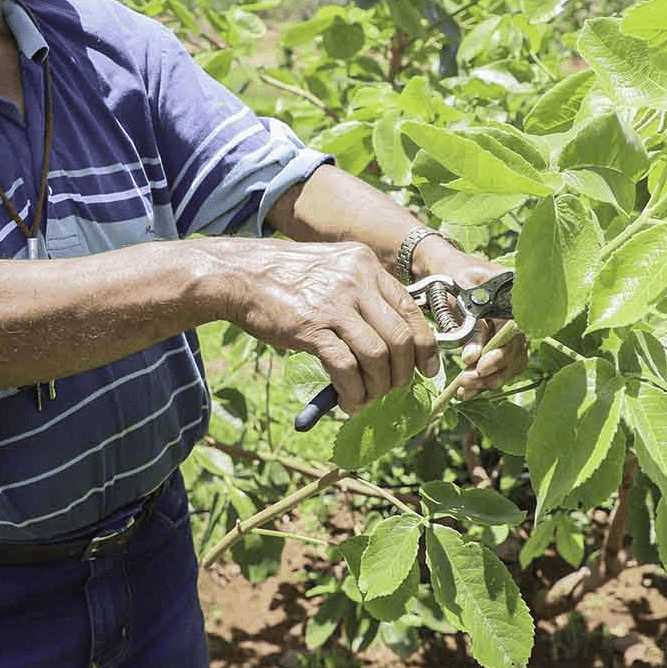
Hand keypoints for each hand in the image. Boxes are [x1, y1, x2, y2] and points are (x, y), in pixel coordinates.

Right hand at [209, 239, 438, 413]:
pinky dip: (353, 392)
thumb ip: (362, 295)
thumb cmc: (286, 279)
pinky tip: (347, 401)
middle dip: (403, 373)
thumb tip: (389, 341)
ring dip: (378, 388)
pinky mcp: (311, 327)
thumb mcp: (333, 271)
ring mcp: (334, 304)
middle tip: (393, 390)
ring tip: (365, 400)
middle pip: (400, 337)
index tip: (427, 369)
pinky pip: (346, 368)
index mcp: (365, 266)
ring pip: (378, 356)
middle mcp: (357, 281)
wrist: (239, 276)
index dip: (425, 345)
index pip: (411, 309)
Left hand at [410, 240, 527, 400]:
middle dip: (492, 371)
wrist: (442, 267)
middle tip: (467, 379)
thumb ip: (470, 322)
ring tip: (463, 388)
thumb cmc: (452, 272)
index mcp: (515, 297)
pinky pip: (497, 367)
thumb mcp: (461, 290)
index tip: (481, 365)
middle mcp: (519, 316)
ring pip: (508, 364)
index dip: (502, 352)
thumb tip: (473, 356)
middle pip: (515, 352)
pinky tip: (464, 390)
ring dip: (487, 380)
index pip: (517, 331)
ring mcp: (509, 331)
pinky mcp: (497, 343)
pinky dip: (482, 380)